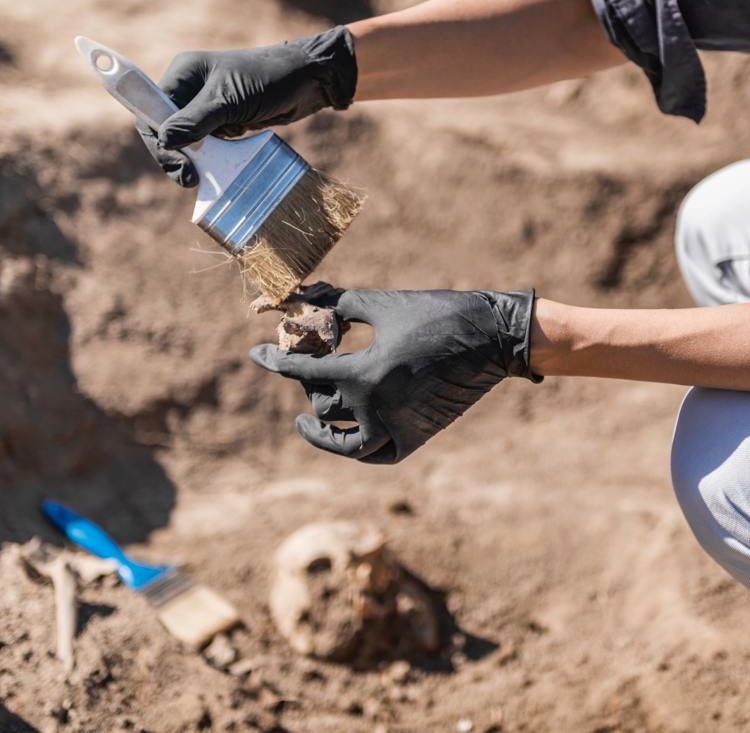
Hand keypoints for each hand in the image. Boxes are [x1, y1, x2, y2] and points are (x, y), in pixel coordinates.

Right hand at [136, 25, 357, 186]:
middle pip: (166, 130)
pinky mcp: (225, 121)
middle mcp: (190, 88)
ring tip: (202, 179)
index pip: (153, 111)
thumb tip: (165, 140)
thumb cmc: (269, 80)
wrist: (309, 80)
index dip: (158, 141)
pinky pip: (207, 145)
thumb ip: (196, 121)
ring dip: (192, 160)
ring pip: (186, 141)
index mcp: (184, 74)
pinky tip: (215, 171)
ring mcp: (207, 106)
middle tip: (190, 180)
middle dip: (175, 155)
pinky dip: (209, 159)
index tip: (178, 165)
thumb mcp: (229, 100)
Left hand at [250, 284, 541, 462]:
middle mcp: (377, 408)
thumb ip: (338, 303)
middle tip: (309, 362)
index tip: (257, 354)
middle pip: (321, 404)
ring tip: (309, 414)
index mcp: (366, 373)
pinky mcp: (417, 436)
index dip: (275, 361)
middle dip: (309, 381)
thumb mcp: (383, 304)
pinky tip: (345, 433)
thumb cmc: (438, 314)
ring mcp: (398, 427)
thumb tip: (303, 296)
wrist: (492, 338)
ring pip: (343, 441)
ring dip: (323, 427)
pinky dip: (357, 447)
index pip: (304, 371)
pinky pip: (375, 453)